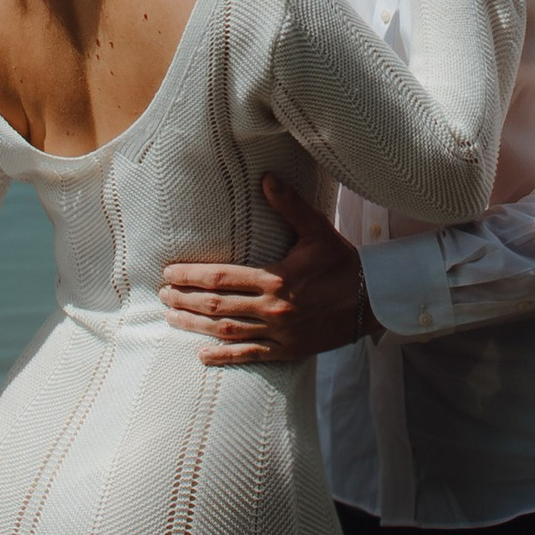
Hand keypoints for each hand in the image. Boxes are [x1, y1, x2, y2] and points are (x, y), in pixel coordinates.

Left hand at [161, 173, 367, 367]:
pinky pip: (250, 356)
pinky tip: (202, 354)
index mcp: (278, 278)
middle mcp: (275, 308)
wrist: (371, 299)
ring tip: (172, 317)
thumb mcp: (317, 231)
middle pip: (218, 306)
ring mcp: (281, 333)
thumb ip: (289, 205)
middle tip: (162, 294)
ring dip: (196, 325)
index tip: (169, 273)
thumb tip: (265, 177)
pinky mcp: (289, 351)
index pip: (223, 278)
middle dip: (185, 300)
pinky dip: (225, 356)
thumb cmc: (342, 262)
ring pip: (227, 331)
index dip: (191, 276)